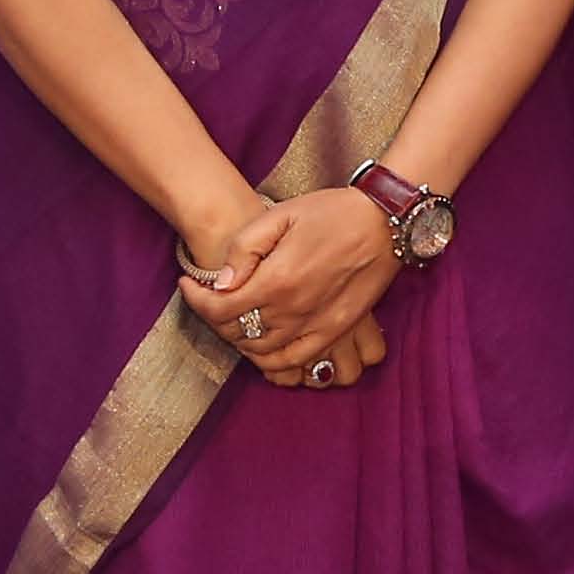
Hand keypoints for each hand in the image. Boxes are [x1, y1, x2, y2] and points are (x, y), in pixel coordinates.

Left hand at [179, 188, 395, 380]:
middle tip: (211, 298)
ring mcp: (316, 326)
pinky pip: (295, 362)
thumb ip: (244, 249)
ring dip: (240, 339)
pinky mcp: (334, 332)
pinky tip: (263, 345)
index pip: (220, 308)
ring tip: (236, 317)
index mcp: (277, 280)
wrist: (384, 221)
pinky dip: (271, 361)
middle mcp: (294, 311)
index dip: (196, 299)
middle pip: (237, 332)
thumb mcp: (280, 214)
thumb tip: (222, 283)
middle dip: (215, 318)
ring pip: (262, 351)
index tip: (188, 285)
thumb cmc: (331, 212)